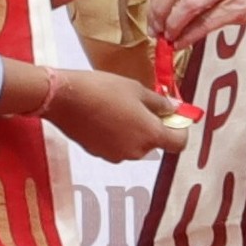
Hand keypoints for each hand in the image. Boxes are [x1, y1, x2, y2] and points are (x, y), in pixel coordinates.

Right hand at [48, 70, 189, 162]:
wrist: (64, 98)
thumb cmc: (102, 90)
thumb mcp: (137, 89)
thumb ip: (159, 103)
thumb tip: (173, 109)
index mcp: (150, 134)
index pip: (179, 144)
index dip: (181, 130)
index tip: (175, 117)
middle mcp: (136, 151)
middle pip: (154, 142)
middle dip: (152, 125)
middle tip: (141, 103)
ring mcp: (115, 155)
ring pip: (134, 143)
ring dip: (132, 129)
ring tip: (118, 106)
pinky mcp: (98, 153)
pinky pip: (116, 145)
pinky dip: (115, 133)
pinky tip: (104, 115)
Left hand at [148, 0, 245, 48]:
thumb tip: (173, 9)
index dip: (156, 0)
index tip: (153, 18)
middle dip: (158, 12)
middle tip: (155, 30)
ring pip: (186, 4)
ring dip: (172, 25)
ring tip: (168, 39)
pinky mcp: (239, 6)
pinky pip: (206, 23)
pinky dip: (190, 36)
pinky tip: (183, 44)